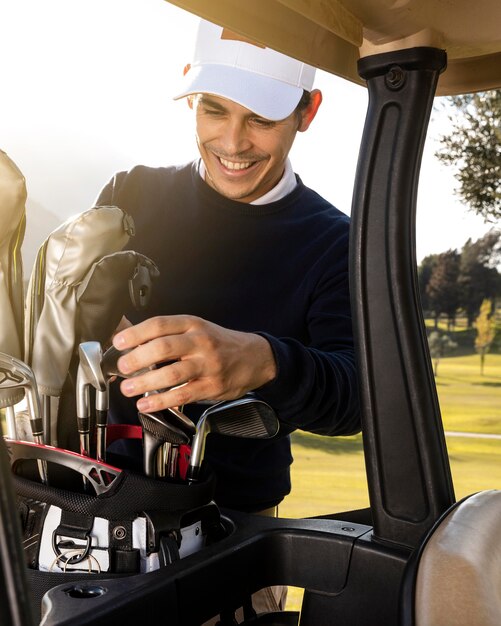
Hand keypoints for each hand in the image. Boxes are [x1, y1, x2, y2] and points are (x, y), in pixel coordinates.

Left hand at [112, 315, 276, 411]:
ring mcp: (207, 365)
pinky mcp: (211, 386)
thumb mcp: (197, 329)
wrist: (254, 358)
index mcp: (193, 324)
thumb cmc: (219, 344)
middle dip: (138, 358)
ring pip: (172, 373)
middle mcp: (200, 342)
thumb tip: (132, 341)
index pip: (160, 324)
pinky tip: (146, 404)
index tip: (119, 342)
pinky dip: (161, 401)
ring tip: (128, 388)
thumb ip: (169, 334)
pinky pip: (182, 395)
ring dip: (145, 382)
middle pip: (164, 347)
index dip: (136, 333)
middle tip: (122, 367)